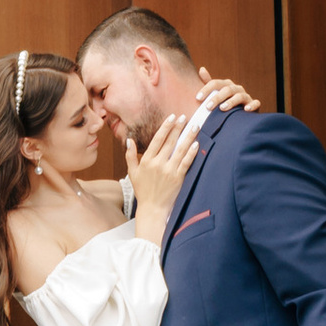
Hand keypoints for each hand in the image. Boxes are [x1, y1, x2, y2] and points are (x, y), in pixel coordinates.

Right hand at [126, 104, 201, 238]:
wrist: (152, 208)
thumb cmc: (142, 191)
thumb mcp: (132, 173)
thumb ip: (130, 155)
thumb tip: (128, 140)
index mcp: (146, 160)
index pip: (157, 139)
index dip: (166, 127)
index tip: (172, 117)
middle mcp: (157, 164)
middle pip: (170, 142)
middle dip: (178, 128)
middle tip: (185, 117)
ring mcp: (169, 171)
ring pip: (180, 150)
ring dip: (188, 137)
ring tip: (194, 126)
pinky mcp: (178, 178)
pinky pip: (186, 163)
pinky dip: (191, 153)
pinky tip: (196, 144)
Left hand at [193, 70, 260, 116]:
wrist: (240, 113)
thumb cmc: (225, 101)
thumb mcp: (216, 92)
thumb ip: (208, 82)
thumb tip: (201, 69)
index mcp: (226, 85)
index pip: (215, 83)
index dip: (206, 89)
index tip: (197, 98)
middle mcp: (236, 88)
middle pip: (227, 90)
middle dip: (217, 97)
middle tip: (207, 107)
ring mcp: (246, 96)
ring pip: (239, 96)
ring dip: (231, 102)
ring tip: (222, 108)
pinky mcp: (253, 104)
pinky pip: (255, 103)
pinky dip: (252, 105)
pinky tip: (246, 109)